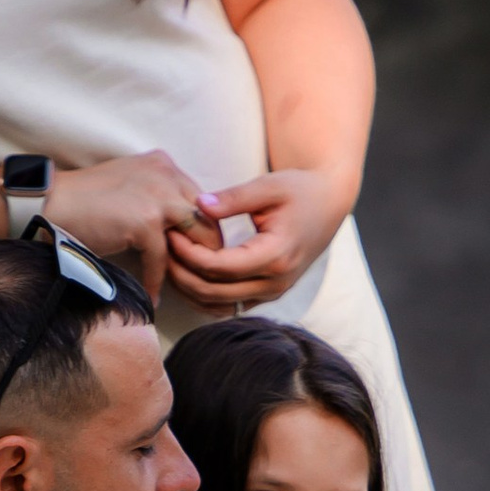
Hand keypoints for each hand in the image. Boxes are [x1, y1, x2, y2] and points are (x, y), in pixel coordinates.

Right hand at [49, 148, 222, 299]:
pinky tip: (153, 297)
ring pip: (195, 239)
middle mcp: (166, 174)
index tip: (196, 256)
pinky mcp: (146, 221)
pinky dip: (157, 282)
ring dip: (190, 266)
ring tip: (183, 287)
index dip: (201, 231)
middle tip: (198, 277)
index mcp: (164, 164)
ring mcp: (158, 196)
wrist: (50, 203)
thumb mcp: (131, 187)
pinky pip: (163, 260)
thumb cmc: (85, 202)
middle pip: (207, 219)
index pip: (203, 201)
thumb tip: (182, 232)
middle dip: (205, 250)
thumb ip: (158, 199)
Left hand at [161, 168, 352, 311]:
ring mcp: (272, 293)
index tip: (170, 231)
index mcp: (276, 256)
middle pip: (213, 292)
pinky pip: (227, 305)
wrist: (329, 203)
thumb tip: (197, 205)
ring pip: (217, 304)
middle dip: (181, 272)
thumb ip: (233, 198)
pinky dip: (203, 293)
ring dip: (188, 287)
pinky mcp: (267, 295)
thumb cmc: (301, 190)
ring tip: (168, 258)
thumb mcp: (269, 186)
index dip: (189, 253)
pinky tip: (186, 272)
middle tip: (161, 246)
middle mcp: (275, 283)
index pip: (220, 267)